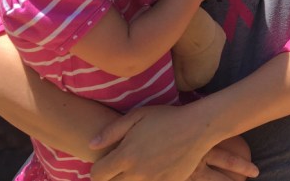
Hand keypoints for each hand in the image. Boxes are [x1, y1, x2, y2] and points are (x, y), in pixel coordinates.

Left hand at [89, 106, 257, 180]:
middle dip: (112, 178)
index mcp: (125, 156)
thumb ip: (111, 131)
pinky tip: (155, 168)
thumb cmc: (166, 118)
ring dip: (130, 179)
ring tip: (138, 166)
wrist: (198, 127)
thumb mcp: (137, 116)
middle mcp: (136, 173)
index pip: (97, 175)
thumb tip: (92, 145)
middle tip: (119, 167)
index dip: (97, 171)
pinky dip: (149, 179)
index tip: (104, 165)